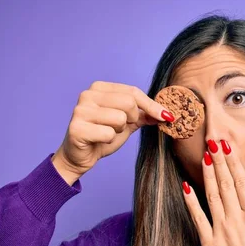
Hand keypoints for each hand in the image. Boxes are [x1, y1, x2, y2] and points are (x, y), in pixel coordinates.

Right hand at [53, 81, 173, 179]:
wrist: (80, 156)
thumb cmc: (102, 136)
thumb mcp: (126, 123)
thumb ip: (143, 114)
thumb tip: (166, 113)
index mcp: (100, 88)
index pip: (133, 92)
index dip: (152, 105)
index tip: (167, 116)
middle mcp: (88, 95)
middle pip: (128, 103)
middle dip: (132, 119)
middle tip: (121, 128)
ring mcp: (80, 110)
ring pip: (120, 119)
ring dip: (119, 131)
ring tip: (106, 133)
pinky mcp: (77, 128)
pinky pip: (108, 133)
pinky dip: (109, 140)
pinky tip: (99, 140)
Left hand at [182, 139, 244, 245]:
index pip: (243, 182)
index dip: (234, 162)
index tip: (228, 146)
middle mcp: (238, 220)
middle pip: (227, 184)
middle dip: (220, 161)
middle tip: (212, 141)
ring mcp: (222, 231)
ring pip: (212, 196)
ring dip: (208, 175)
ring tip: (204, 156)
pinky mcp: (208, 244)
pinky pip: (197, 218)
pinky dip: (190, 201)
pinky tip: (185, 185)